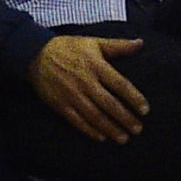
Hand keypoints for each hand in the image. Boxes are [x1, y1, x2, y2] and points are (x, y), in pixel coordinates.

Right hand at [30, 32, 147, 142]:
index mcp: (97, 67)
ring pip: (94, 116)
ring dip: (110, 128)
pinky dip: (89, 130)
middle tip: (138, 129)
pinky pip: (77, 121)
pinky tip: (101, 137)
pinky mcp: (60, 105)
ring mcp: (72, 95)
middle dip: (125, 118)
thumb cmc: (68, 48)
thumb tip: (141, 43)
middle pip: (109, 104)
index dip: (134, 98)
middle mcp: (86, 83)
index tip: (145, 110)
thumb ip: (119, 45)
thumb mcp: (94, 42)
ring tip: (123, 138)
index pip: (120, 85)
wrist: (35, 55)